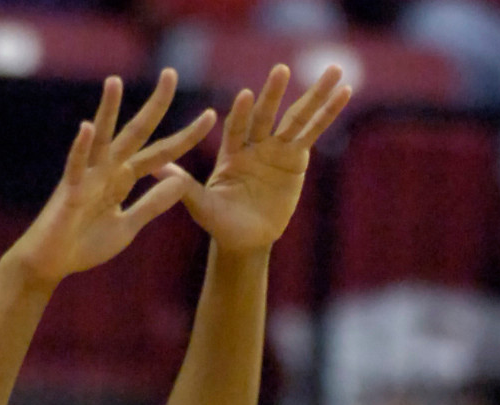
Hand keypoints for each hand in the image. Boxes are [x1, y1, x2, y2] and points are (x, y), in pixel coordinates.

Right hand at [9, 71, 215, 289]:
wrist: (52, 263)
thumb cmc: (85, 244)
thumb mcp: (129, 226)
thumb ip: (152, 204)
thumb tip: (181, 181)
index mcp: (123, 177)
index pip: (161, 153)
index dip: (185, 137)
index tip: (210, 116)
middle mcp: (107, 169)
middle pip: (137, 133)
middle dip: (155, 106)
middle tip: (172, 73)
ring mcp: (87, 178)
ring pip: (101, 138)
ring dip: (108, 110)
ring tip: (115, 81)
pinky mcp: (69, 192)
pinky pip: (76, 166)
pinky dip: (80, 148)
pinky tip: (86, 127)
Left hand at [168, 64, 351, 255]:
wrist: (245, 239)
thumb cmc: (220, 223)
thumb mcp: (202, 206)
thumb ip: (183, 187)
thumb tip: (154, 171)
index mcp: (232, 152)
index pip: (237, 129)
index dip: (241, 114)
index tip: (244, 97)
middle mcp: (255, 144)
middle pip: (267, 115)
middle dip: (274, 94)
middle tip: (282, 70)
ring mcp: (278, 148)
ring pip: (297, 117)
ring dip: (315, 94)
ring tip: (334, 70)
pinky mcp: (297, 158)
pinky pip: (314, 132)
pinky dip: (329, 113)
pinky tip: (345, 92)